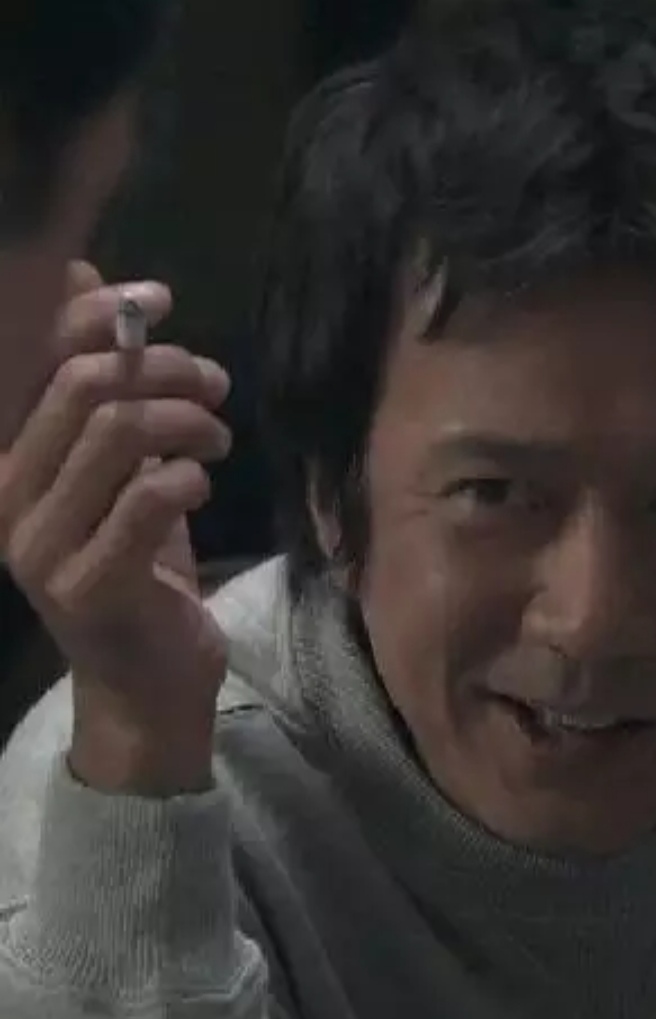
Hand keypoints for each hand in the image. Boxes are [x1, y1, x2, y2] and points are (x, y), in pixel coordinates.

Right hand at [0, 264, 232, 793]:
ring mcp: (41, 546)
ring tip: (217, 437)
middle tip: (214, 385)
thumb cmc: (140, 571)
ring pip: (118, 432)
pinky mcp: (88, 584)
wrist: (148, 680)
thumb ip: (110, 398)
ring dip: (188, 421)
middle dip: (165, 369)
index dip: (98, 314)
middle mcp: (9, 497)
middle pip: (86, 387)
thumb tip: (91, 283)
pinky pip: (149, 496)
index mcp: (12, 462)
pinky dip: (189, 474)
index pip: (43, 363)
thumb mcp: (125, 476)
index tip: (159, 298)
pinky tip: (201, 484)